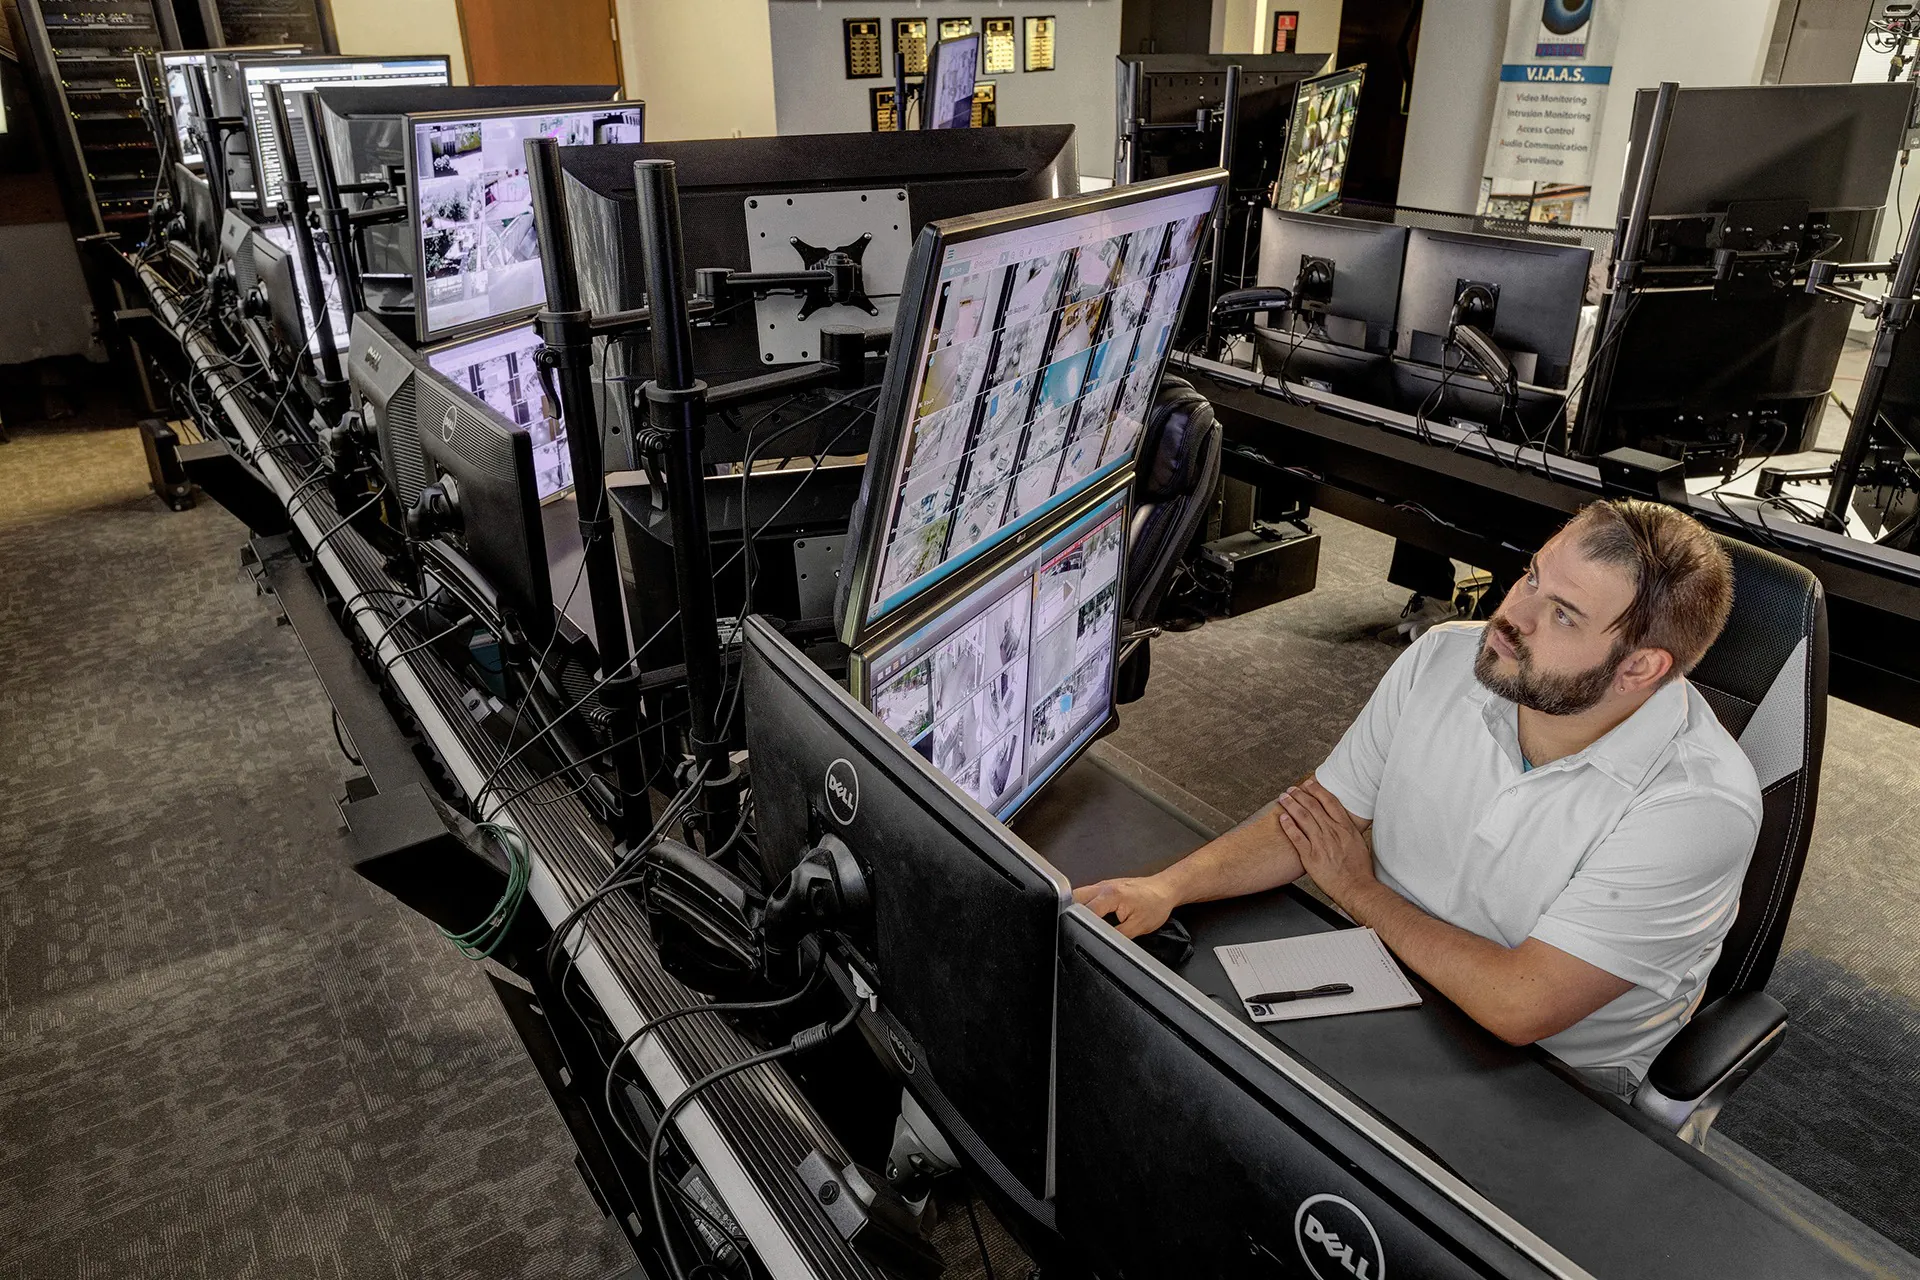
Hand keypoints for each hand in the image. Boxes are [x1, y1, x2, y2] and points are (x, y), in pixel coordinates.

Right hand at [1072, 876, 1177, 937]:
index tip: (1080, 933)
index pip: (1084, 911)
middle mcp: (1103, 887)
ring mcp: (1103, 884)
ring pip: (1079, 894)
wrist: (1166, 889)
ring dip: (1078, 907)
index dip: (1080, 925)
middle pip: (1074, 898)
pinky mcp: (1105, 886)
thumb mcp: (1138, 927)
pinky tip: (1093, 914)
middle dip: (1071, 913)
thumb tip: (1103, 943)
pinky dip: (1086, 904)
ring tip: (1085, 921)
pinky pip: (1088, 894)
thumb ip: (1117, 936)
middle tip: (1078, 927)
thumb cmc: (1156, 904)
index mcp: (1110, 896)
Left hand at [1277, 780, 1376, 909]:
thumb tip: (1343, 821)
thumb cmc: (1359, 869)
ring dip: (1291, 805)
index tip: (1309, 784)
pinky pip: (1296, 837)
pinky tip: (1282, 818)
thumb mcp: (1359, 843)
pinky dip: (1288, 826)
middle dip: (1300, 794)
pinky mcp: (1311, 857)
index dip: (1317, 790)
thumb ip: (1348, 830)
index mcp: (1346, 828)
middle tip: (1292, 789)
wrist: (1357, 887)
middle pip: (1313, 806)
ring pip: (1303, 818)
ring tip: (1283, 798)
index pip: (1330, 802)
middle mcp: (1333, 832)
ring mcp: (1321, 844)